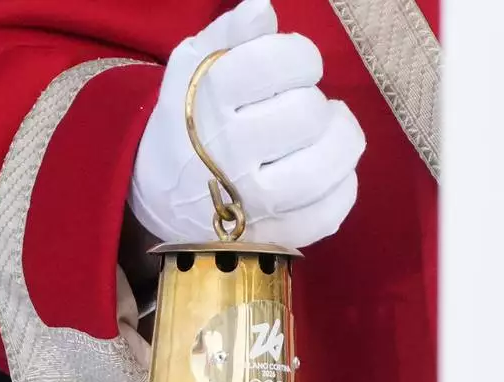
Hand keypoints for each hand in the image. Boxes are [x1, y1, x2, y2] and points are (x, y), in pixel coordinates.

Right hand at [128, 0, 365, 248]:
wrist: (163, 196)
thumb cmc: (188, 121)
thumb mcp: (193, 69)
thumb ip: (229, 33)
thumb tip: (262, 7)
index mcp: (206, 105)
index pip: (277, 63)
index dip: (299, 55)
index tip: (292, 67)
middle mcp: (228, 156)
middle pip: (306, 113)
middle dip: (310, 100)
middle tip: (295, 106)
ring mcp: (252, 203)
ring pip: (325, 166)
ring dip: (339, 140)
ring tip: (324, 132)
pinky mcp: (275, 236)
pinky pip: (331, 211)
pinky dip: (341, 187)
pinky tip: (324, 172)